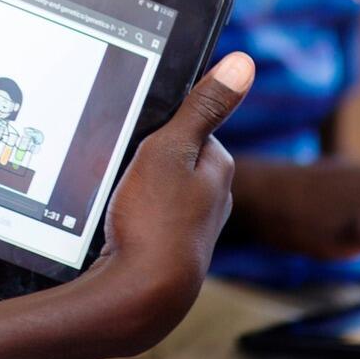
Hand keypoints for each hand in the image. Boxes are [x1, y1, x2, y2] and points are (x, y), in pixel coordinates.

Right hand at [87, 52, 252, 352]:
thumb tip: (243, 63)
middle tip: (119, 166)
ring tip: (117, 196)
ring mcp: (193, 224)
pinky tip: (116, 221)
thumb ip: (203, 106)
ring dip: (136, 185)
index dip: (158, 124)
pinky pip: (149, 213)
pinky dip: (132, 212)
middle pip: (174, 155)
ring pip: (159, 186)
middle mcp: (214, 196)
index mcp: (219, 166)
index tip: (133, 132)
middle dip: (145, 154)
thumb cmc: (155, 223)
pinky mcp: (171, 246)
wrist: (140, 295)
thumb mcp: (170, 149)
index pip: (190, 124)